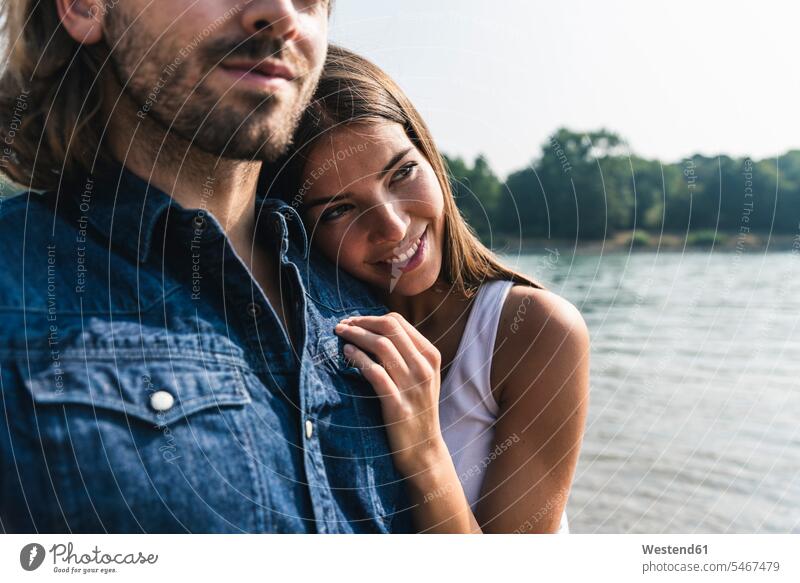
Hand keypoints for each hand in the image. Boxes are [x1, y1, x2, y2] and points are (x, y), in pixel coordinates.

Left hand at [334, 312, 447, 476]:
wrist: (424, 449)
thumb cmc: (416, 409)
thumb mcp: (421, 377)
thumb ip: (407, 354)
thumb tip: (375, 329)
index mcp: (430, 356)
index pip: (398, 322)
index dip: (372, 318)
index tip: (354, 321)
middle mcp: (423, 367)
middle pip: (389, 329)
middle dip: (361, 322)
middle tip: (342, 324)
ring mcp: (412, 385)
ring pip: (381, 346)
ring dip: (356, 335)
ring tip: (339, 334)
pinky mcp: (397, 403)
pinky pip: (375, 372)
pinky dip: (358, 358)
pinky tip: (346, 353)